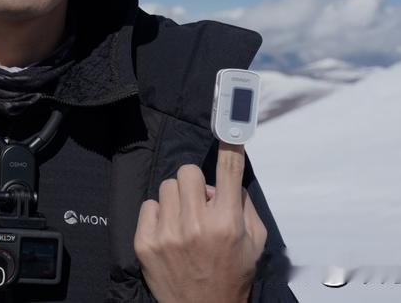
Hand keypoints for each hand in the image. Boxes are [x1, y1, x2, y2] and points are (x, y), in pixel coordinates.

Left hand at [133, 142, 266, 302]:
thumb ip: (244, 206)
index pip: (228, 172)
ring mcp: (168, 233)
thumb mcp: (254, 243)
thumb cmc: (231, 275)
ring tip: (184, 221)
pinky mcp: (146, 242)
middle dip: (195, 184)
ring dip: (177, 200)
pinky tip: (169, 233)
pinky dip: (158, 215)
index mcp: (227, 223)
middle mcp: (196, 225)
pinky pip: (148, 205)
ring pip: (167, 186)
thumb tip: (227, 181)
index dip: (230, 146)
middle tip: (200, 203)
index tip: (231, 126)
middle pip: (188, 172)